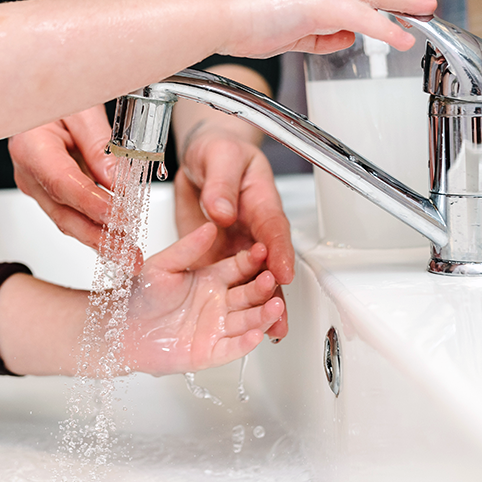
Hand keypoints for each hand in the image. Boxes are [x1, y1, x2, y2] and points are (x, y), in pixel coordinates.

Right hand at [9, 105, 115, 247]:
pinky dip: (96, 226)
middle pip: (64, 213)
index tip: (119, 218)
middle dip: (100, 238)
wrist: (36, 97)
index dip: (92, 204)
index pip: (63, 184)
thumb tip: (117, 179)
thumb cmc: (54, 94)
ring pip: (68, 219)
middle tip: (130, 255)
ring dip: (100, 239)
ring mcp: (36, 186)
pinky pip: (73, 212)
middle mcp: (29, 173)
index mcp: (31, 147)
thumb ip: (99, 142)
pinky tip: (116, 238)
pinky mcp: (48, 191)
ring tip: (128, 254)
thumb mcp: (81, 108)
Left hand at [123, 223, 283, 375]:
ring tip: (276, 307)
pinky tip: (258, 334)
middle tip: (272, 278)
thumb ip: (187, 248)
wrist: (120, 328)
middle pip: (249, 294)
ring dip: (264, 315)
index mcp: (212, 278)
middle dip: (263, 287)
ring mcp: (217, 327)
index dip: (253, 260)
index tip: (262, 250)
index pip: (240, 268)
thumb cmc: (140, 295)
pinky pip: (232, 348)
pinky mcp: (210, 352)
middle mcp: (219, 302)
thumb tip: (209, 226)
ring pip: (247, 321)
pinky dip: (246, 343)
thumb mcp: (163, 265)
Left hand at [173, 123, 290, 339]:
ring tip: (272, 330)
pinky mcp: (221, 259)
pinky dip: (241, 306)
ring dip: (264, 304)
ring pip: (256, 280)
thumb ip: (220, 184)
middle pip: (271, 262)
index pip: (272, 228)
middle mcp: (254, 229)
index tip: (282, 270)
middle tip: (278, 310)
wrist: (199, 159)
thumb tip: (221, 211)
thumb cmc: (217, 152)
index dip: (279, 251)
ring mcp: (239, 246)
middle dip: (277, 288)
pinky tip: (246, 327)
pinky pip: (233, 284)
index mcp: (259, 201)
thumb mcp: (218, 158)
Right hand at [219, 0, 438, 59]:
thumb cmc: (243, 23)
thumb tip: (346, 37)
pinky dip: (386, 29)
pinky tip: (401, 38)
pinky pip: (363, 17)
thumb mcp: (290, 31)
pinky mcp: (320, 3)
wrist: (219, 16)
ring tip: (424, 14)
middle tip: (424, 4)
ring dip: (402, 4)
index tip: (396, 0)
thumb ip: (320, 35)